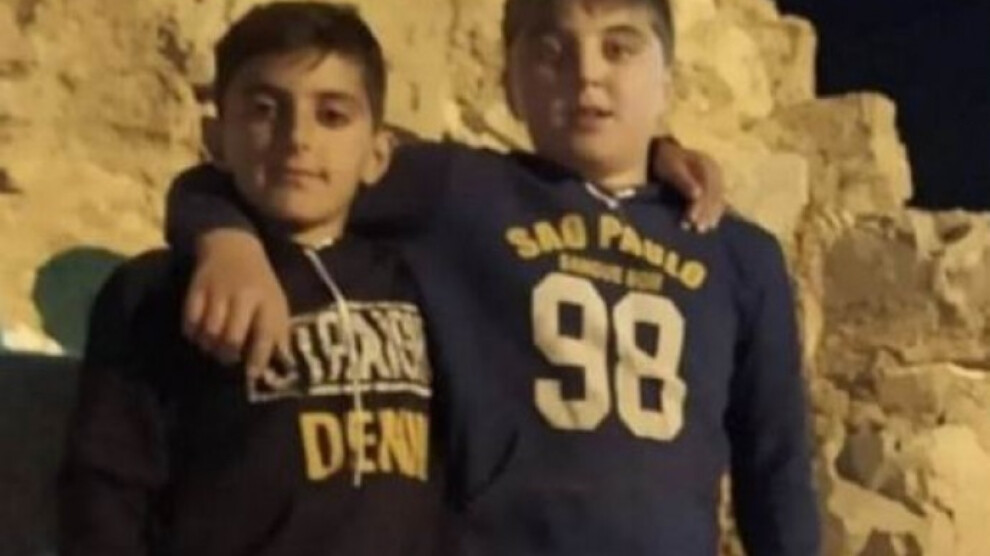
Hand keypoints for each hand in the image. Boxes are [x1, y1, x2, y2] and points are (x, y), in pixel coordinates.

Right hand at [183, 230, 291, 375]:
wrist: (233, 246)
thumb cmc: (259, 283)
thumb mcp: (276, 303)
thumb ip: (278, 333)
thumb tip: (283, 366)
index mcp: (267, 301)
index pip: (265, 334)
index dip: (259, 358)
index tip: (252, 375)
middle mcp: (243, 296)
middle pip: (231, 337)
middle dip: (228, 355)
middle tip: (228, 358)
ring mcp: (218, 291)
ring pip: (209, 331)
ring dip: (209, 346)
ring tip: (213, 347)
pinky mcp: (196, 288)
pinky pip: (190, 319)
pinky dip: (192, 332)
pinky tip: (198, 334)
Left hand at [651, 137, 726, 232]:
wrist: (669, 155)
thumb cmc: (668, 162)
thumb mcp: (672, 169)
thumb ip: (684, 181)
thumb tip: (697, 195)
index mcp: (705, 164)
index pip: (706, 188)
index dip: (700, 205)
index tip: (692, 219)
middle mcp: (715, 171)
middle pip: (714, 195)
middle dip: (706, 213)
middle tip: (699, 229)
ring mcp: (717, 178)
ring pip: (718, 199)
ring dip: (712, 215)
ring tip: (703, 229)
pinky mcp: (716, 186)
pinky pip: (719, 200)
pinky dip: (715, 212)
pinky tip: (711, 223)